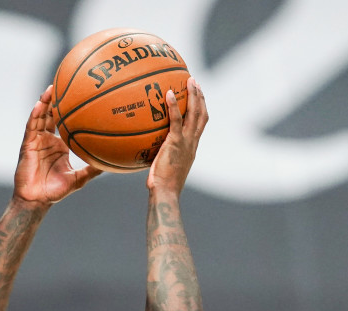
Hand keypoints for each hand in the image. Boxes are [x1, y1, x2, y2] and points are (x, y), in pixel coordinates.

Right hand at [13, 85, 101, 205]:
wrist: (38, 199)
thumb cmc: (56, 191)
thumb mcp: (80, 178)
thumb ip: (94, 170)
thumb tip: (113, 165)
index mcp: (60, 145)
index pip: (64, 123)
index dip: (69, 110)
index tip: (80, 97)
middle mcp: (47, 139)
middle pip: (50, 114)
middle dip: (56, 99)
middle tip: (65, 83)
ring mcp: (36, 140)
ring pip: (39, 116)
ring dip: (44, 102)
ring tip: (51, 88)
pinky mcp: (27, 144)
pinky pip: (31, 126)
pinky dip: (35, 115)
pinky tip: (40, 105)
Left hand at [147, 77, 207, 195]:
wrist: (166, 193)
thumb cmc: (161, 186)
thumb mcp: (163, 166)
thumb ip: (160, 154)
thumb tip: (145, 148)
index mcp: (192, 147)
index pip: (201, 124)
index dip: (201, 108)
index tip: (198, 96)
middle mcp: (192, 142)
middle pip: (202, 115)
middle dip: (200, 96)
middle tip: (195, 81)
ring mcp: (186, 142)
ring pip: (195, 113)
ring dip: (193, 95)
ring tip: (189, 80)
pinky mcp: (176, 143)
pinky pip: (176, 120)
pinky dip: (174, 106)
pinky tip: (168, 93)